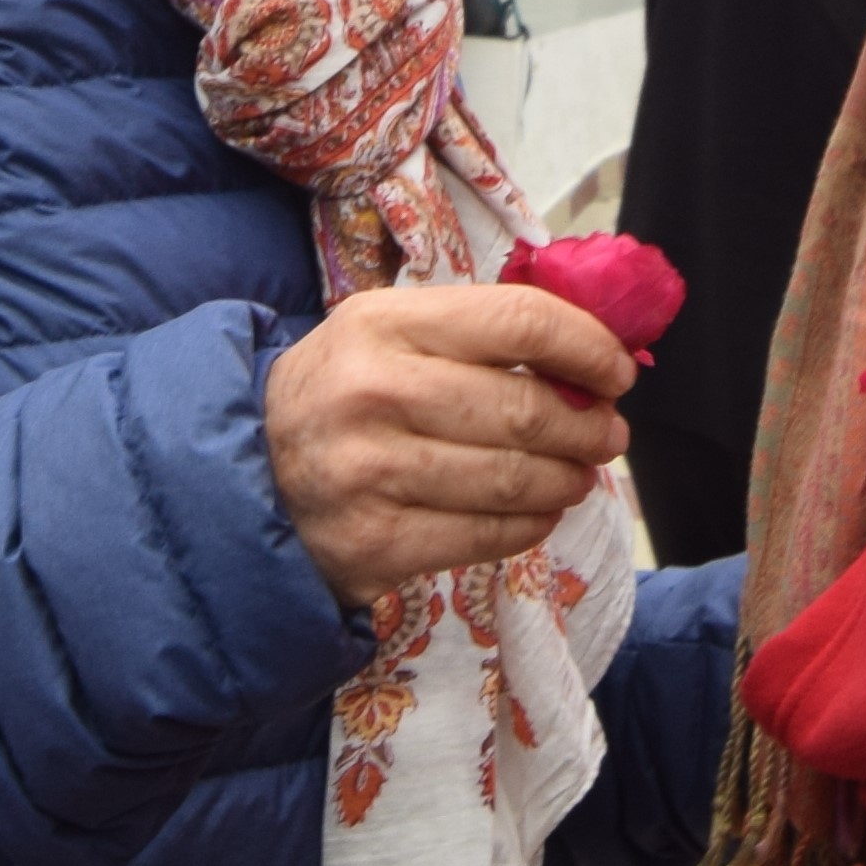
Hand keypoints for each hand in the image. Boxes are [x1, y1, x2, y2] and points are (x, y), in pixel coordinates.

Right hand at [263, 279, 633, 610]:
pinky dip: (531, 525)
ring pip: (514, 479)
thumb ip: (478, 334)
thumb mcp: (387, 334)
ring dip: (568, 479)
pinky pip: (487, 535)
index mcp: (384, 325)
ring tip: (578, 474)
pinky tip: (539, 511)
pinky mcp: (376, 543)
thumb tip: (593, 353)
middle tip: (608, 434)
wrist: (247, 475)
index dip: (586, 346)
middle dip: (588, 426)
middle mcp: (374, 393)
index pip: (517, 322)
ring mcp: (371, 474)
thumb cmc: (341, 393)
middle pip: (524, 410)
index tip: (618, 371)